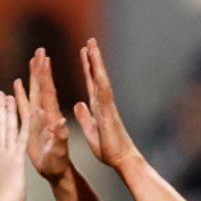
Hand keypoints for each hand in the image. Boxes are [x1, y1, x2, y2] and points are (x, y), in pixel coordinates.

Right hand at [0, 90, 28, 200]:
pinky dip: (25, 124)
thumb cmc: (4, 199)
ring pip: (9, 126)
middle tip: (2, 93)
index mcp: (1, 155)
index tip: (0, 105)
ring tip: (7, 94)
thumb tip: (4, 170)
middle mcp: (3, 150)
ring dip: (9, 110)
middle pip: (3, 125)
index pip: (1, 131)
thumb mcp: (5, 180)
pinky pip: (22, 137)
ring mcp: (9, 153)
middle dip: (3, 108)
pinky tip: (27, 112)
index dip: (1, 117)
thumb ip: (5, 171)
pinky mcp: (17, 157)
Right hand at [15, 48, 73, 183]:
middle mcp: (46, 114)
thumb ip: (59, 138)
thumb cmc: (58, 164)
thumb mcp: (59, 152)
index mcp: (52, 118)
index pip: (48, 93)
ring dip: (32, 77)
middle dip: (41, 69)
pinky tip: (17, 83)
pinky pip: (24, 106)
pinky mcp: (31, 125)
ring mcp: (38, 119)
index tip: (44, 59)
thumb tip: (60, 122)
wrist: (56, 172)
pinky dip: (21, 94)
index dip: (45, 76)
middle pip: (42, 87)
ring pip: (34, 93)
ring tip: (32, 59)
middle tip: (41, 50)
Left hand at [73, 38, 142, 169]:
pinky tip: (97, 70)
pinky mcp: (109, 114)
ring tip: (92, 46)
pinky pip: (104, 94)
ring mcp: (108, 106)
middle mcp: (104, 103)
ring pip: (101, 79)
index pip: (91, 82)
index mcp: (98, 106)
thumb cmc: (108, 148)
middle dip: (93, 58)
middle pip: (97, 76)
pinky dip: (100, 82)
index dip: (87, 67)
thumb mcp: (91, 130)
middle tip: (89, 40)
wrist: (122, 160)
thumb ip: (85, 116)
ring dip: (97, 63)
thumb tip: (79, 104)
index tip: (83, 52)